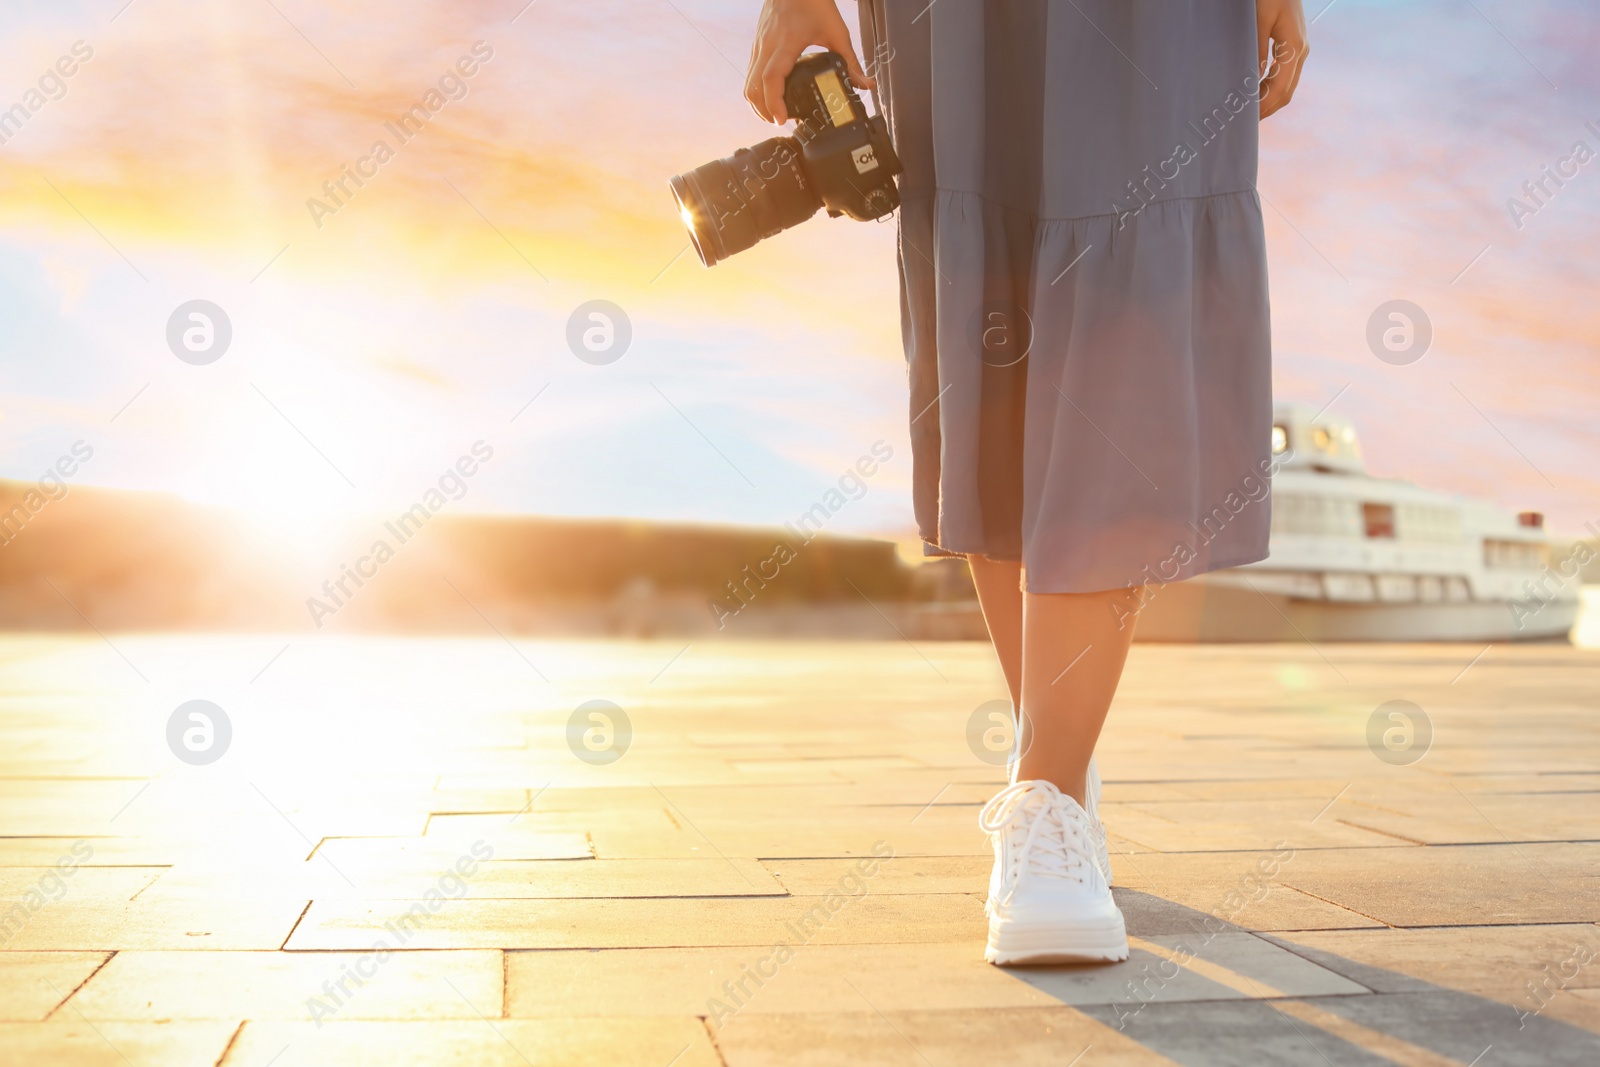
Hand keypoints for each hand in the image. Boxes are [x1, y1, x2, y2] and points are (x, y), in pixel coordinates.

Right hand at [745, 0, 872, 123]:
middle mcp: (767, 46)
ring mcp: (759, 44)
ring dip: (757, 102)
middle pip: (754, 87)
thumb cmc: (813, 1)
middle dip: (763, 111)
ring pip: (748, 82)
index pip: (772, 79)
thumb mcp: (837, 32)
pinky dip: (756, 89)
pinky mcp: (757, 43)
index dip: (774, 103)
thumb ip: (850, 61)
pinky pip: (750, 72)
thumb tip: (865, 85)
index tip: (782, 119)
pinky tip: (770, 96)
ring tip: (773, 114)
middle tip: (780, 122)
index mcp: (786, 43)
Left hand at [1256, 0, 1308, 118]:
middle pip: (1286, 91)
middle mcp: (1300, 51)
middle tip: (1245, 123)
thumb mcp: (1258, 21)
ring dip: (1269, 101)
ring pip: (1287, 85)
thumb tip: (1253, 81)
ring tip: (1248, 113)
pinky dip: (1271, 88)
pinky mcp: (1293, 46)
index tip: (1248, 120)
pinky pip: (1285, 75)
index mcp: (1293, 47)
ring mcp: (1299, 49)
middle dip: (1267, 109)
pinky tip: (1256, 93)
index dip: (1264, 107)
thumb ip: (1257, 51)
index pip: (1280, 88)